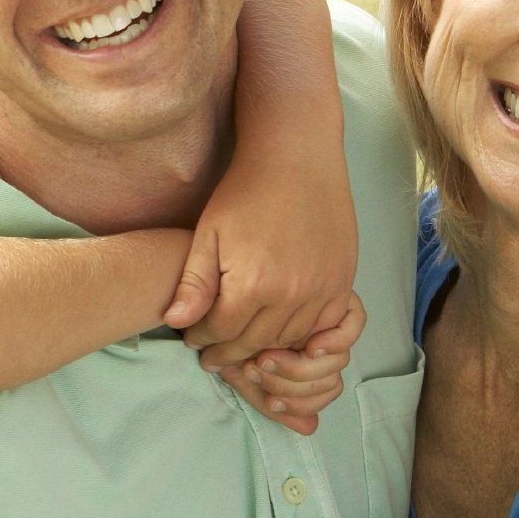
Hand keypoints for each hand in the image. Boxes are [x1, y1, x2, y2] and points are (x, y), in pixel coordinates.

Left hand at [165, 167, 358, 358]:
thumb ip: (193, 283)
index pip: (221, 332)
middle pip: (254, 342)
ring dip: (263, 349)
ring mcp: (322, 290)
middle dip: (228, 352)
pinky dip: (301, 337)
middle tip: (212, 358)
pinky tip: (280, 333)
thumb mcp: (208, 235)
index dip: (202, 340)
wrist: (297, 159)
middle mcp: (291, 295)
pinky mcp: (343, 282)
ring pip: (289, 340)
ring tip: (243, 349)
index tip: (191, 341)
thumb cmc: (245, 192)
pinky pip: (323, 327)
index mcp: (253, 285)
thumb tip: (175, 321)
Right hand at [211, 294, 364, 436]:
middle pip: (330, 383)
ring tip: (266, 357)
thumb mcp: (238, 369)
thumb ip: (264, 397)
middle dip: (290, 386)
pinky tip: (311, 343)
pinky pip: (354, 327)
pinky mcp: (337, 299)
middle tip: (256, 371)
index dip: (297, 405)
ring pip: (339, 362)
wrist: (203, 290)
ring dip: (302, 369)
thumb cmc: (218, 331)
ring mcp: (328, 324)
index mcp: (299, 364)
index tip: (268, 399)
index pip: (318, 398)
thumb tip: (311, 428)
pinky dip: (337, 342)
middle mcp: (317, 347)